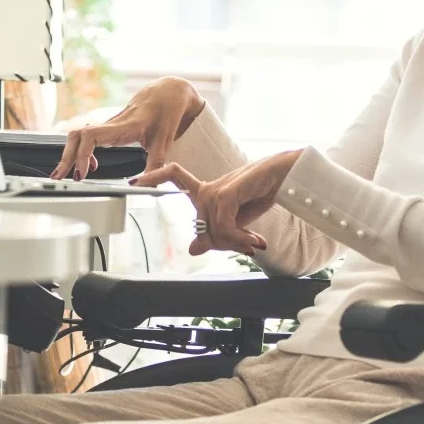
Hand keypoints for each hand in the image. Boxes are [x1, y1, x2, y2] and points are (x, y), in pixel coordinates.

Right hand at [51, 77, 204, 180]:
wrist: (168, 93)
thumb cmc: (166, 112)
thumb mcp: (164, 142)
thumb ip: (155, 166)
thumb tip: (144, 186)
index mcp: (124, 126)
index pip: (91, 136)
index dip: (81, 155)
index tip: (83, 173)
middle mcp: (112, 124)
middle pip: (77, 135)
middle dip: (66, 157)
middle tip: (60, 177)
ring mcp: (109, 124)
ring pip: (79, 135)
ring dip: (71, 154)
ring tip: (70, 174)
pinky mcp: (110, 127)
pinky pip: (87, 136)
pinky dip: (82, 150)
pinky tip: (90, 164)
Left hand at [133, 149, 303, 255]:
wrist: (289, 175)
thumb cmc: (265, 191)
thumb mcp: (239, 220)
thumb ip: (217, 233)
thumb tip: (192, 248)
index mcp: (209, 190)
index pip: (174, 175)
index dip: (154, 176)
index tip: (134, 181)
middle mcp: (209, 188)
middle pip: (201, 227)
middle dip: (224, 244)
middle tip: (248, 246)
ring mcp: (217, 189)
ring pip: (212, 230)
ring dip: (236, 243)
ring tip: (256, 243)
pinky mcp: (227, 193)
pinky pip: (222, 226)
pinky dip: (238, 238)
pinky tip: (254, 240)